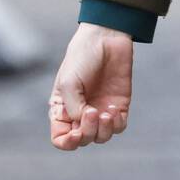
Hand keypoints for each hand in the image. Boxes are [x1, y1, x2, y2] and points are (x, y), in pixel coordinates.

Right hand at [49, 24, 132, 149]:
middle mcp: (81, 113)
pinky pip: (118, 127)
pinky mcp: (118, 104)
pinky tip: (114, 108)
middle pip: (83, 140)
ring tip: (106, 111)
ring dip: (103, 130)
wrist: (107, 37)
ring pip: (101, 137)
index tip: (75, 133)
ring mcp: (100, 109)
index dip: (67, 143)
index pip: (61, 138)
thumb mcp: (69, 83)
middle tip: (92, 112)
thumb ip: (73, 108)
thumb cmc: (82, 57)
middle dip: (88, 132)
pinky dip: (116, 124)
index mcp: (63, 109)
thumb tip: (84, 124)